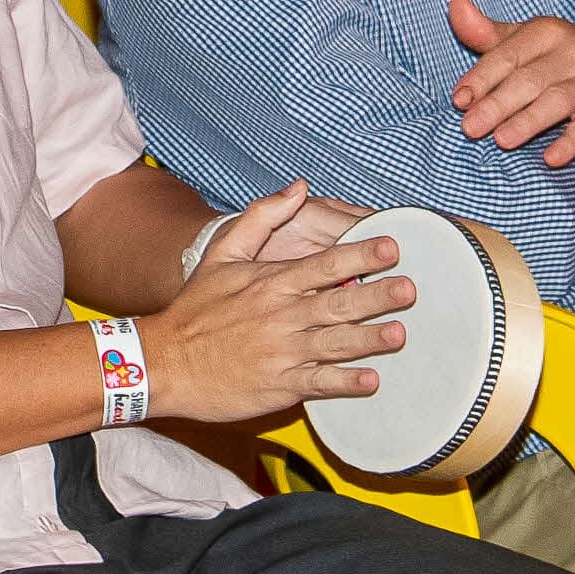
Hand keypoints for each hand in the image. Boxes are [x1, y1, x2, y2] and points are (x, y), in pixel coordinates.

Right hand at [140, 186, 409, 429]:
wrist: (164, 362)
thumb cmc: (196, 308)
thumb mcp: (222, 254)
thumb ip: (262, 217)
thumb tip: (299, 187)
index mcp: (272, 282)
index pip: (326, 264)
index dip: (361, 253)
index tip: (393, 247)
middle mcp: (282, 316)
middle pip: (338, 302)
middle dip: (376, 295)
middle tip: (410, 289)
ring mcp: (283, 353)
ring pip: (336, 344)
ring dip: (370, 339)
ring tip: (399, 334)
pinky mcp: (281, 386)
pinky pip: (321, 384)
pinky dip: (346, 383)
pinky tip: (371, 381)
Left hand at [446, 0, 574, 165]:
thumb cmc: (568, 55)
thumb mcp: (531, 38)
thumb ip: (489, 32)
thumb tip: (454, 7)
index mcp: (546, 33)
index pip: (507, 55)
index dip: (482, 78)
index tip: (460, 100)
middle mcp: (571, 53)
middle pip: (528, 80)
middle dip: (497, 104)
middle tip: (469, 128)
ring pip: (556, 101)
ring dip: (527, 122)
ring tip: (501, 140)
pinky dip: (570, 143)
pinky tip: (552, 158)